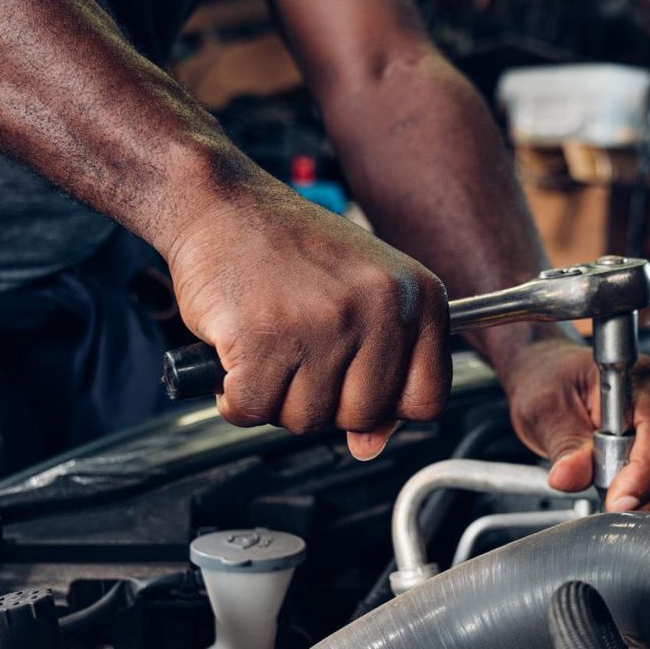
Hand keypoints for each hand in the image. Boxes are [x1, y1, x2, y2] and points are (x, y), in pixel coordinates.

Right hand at [164, 177, 449, 458]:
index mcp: (419, 296)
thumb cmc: (288, 248)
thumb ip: (379, 366)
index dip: (387, 407)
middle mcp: (382, 308)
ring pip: (306, 419)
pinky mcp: (265, 338)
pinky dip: (234, 397)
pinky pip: (253, 410)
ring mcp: (325, 324)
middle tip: (296, 357)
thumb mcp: (360, 294)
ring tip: (266, 345)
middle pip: (363, 416)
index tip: (354, 386)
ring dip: (275, 396)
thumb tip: (371, 445)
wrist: (222, 203)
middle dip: (322, 401)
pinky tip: (236, 355)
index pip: (428, 398)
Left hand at [496, 334, 649, 515]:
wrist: (549, 380)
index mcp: (640, 379)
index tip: (618, 504)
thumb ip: (564, 445)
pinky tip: (645, 520)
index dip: (643, 474)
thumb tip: (570, 477)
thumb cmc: (551, 381)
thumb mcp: (545, 408)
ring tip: (629, 524)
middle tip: (615, 519)